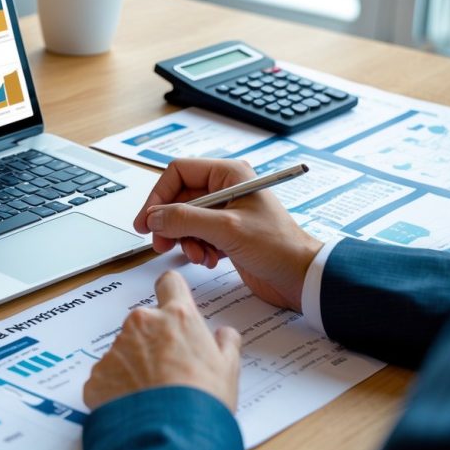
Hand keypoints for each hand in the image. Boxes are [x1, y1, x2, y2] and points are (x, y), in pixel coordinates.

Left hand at [83, 271, 240, 410]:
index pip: (169, 283)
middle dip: (153, 340)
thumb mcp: (228, 369)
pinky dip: (118, 387)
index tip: (171, 300)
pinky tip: (135, 404)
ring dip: (134, 364)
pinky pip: (108, 375)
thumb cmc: (203, 400)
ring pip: (125, 350)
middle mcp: (142, 324)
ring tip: (152, 392)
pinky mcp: (98, 374)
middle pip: (145, 322)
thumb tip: (225, 334)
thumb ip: (226, 344)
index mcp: (176, 317)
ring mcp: (116, 348)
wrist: (173, 433)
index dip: (171, 292)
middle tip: (168, 369)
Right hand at [134, 158, 322, 311]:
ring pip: (184, 219)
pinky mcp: (225, 232)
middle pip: (178, 199)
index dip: (158, 196)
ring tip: (196, 255)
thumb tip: (153, 217)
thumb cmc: (278, 246)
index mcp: (229, 174)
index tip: (147, 220)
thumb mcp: (226, 229)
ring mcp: (225, 211)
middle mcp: (225, 189)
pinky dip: (196, 248)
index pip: (178, 173)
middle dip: (169, 223)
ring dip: (184, 239)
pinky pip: (196, 235)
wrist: (302, 277)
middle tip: (161, 243)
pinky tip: (209, 260)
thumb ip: (184, 219)